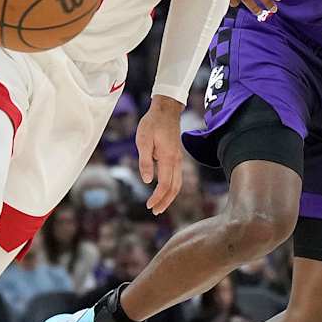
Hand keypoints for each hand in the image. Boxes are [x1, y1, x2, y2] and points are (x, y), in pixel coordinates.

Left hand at [135, 97, 185, 214]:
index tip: (149, 206)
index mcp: (167, 158)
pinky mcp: (176, 156)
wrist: (166, 110)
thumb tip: (148, 181)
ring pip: (178, 183)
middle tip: (155, 212)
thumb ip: (145, 161)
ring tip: (160, 206)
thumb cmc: (152, 123)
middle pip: (174, 188)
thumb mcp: (143, 140)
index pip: (165, 184)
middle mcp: (176, 160)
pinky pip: (177, 177)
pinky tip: (164, 191)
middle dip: (165, 202)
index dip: (158, 197)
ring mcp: (178, 159)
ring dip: (170, 197)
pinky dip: (172, 188)